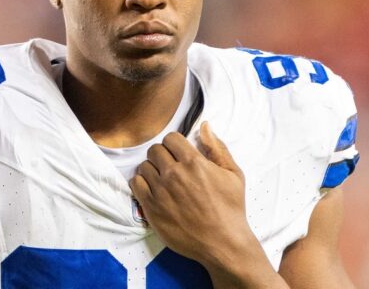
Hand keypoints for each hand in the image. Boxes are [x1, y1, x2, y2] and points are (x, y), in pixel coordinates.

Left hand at [130, 122, 252, 266]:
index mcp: (194, 162)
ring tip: (162, 180)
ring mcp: (160, 191)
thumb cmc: (231, 209)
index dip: (175, 144)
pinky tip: (152, 190)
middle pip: (155, 150)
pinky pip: (135, 184)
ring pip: (144, 166)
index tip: (179, 153)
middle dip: (163, 155)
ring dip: (152, 169)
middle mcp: (174, 174)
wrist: (224, 243)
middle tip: (170, 167)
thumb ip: (217, 148)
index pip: (171, 138)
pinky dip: (141, 183)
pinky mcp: (151, 208)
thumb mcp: (233, 174)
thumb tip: (204, 126)